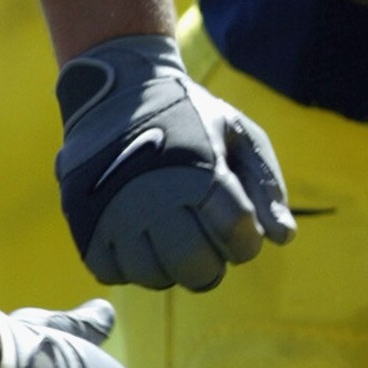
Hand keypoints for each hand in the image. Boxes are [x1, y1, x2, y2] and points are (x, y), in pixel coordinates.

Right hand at [56, 35, 295, 292]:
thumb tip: (283, 238)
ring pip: (155, 277)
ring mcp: (115, 213)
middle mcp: (156, 197)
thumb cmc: (188, 115)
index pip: (238, 237)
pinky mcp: (84, 222)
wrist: (117, 90)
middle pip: (197, 268)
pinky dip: (132, 266)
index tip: (240, 227)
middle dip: (214, 264)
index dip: (247, 241)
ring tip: (174, 239)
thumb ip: (266, 185)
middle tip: (209, 243)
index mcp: (201, 172)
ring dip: (173, 268)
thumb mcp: (238, 132)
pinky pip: (113, 272)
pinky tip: (142, 240)